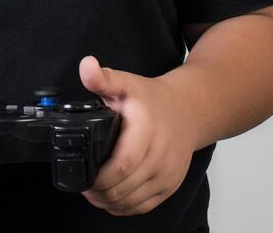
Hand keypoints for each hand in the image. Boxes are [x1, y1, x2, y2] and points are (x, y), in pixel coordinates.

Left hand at [77, 55, 200, 215]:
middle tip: (83, 186)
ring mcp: (168, 173)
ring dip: (109, 202)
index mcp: (146, 130)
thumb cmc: (153, 99)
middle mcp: (160, 155)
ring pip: (133, 201)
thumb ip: (103, 78)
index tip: (83, 177)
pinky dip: (125, 207)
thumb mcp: (127, 83)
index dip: (99, 178)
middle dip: (99, 192)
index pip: (122, 165)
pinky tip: (112, 199)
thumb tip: (86, 66)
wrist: (189, 110)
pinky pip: (145, 206)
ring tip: (94, 193)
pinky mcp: (171, 185)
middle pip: (125, 188)